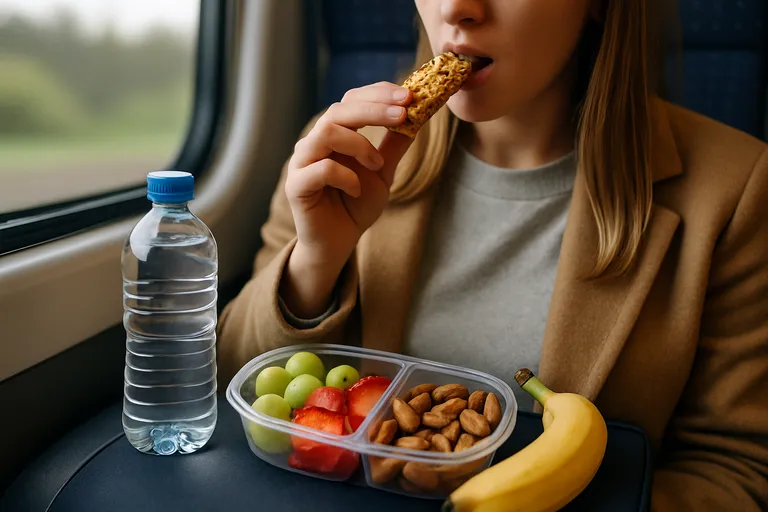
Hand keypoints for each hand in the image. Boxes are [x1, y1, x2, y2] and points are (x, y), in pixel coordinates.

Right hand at [280, 82, 413, 316]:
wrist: (338, 242)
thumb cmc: (356, 205)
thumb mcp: (383, 172)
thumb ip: (393, 145)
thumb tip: (417, 116)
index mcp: (334, 133)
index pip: (351, 100)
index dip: (378, 93)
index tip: (408, 95)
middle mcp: (314, 142)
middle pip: (338, 110)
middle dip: (374, 108)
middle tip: (403, 112)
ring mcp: (302, 162)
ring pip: (326, 132)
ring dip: (359, 144)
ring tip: (377, 164)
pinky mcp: (296, 185)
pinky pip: (320, 168)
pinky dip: (346, 176)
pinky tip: (356, 190)